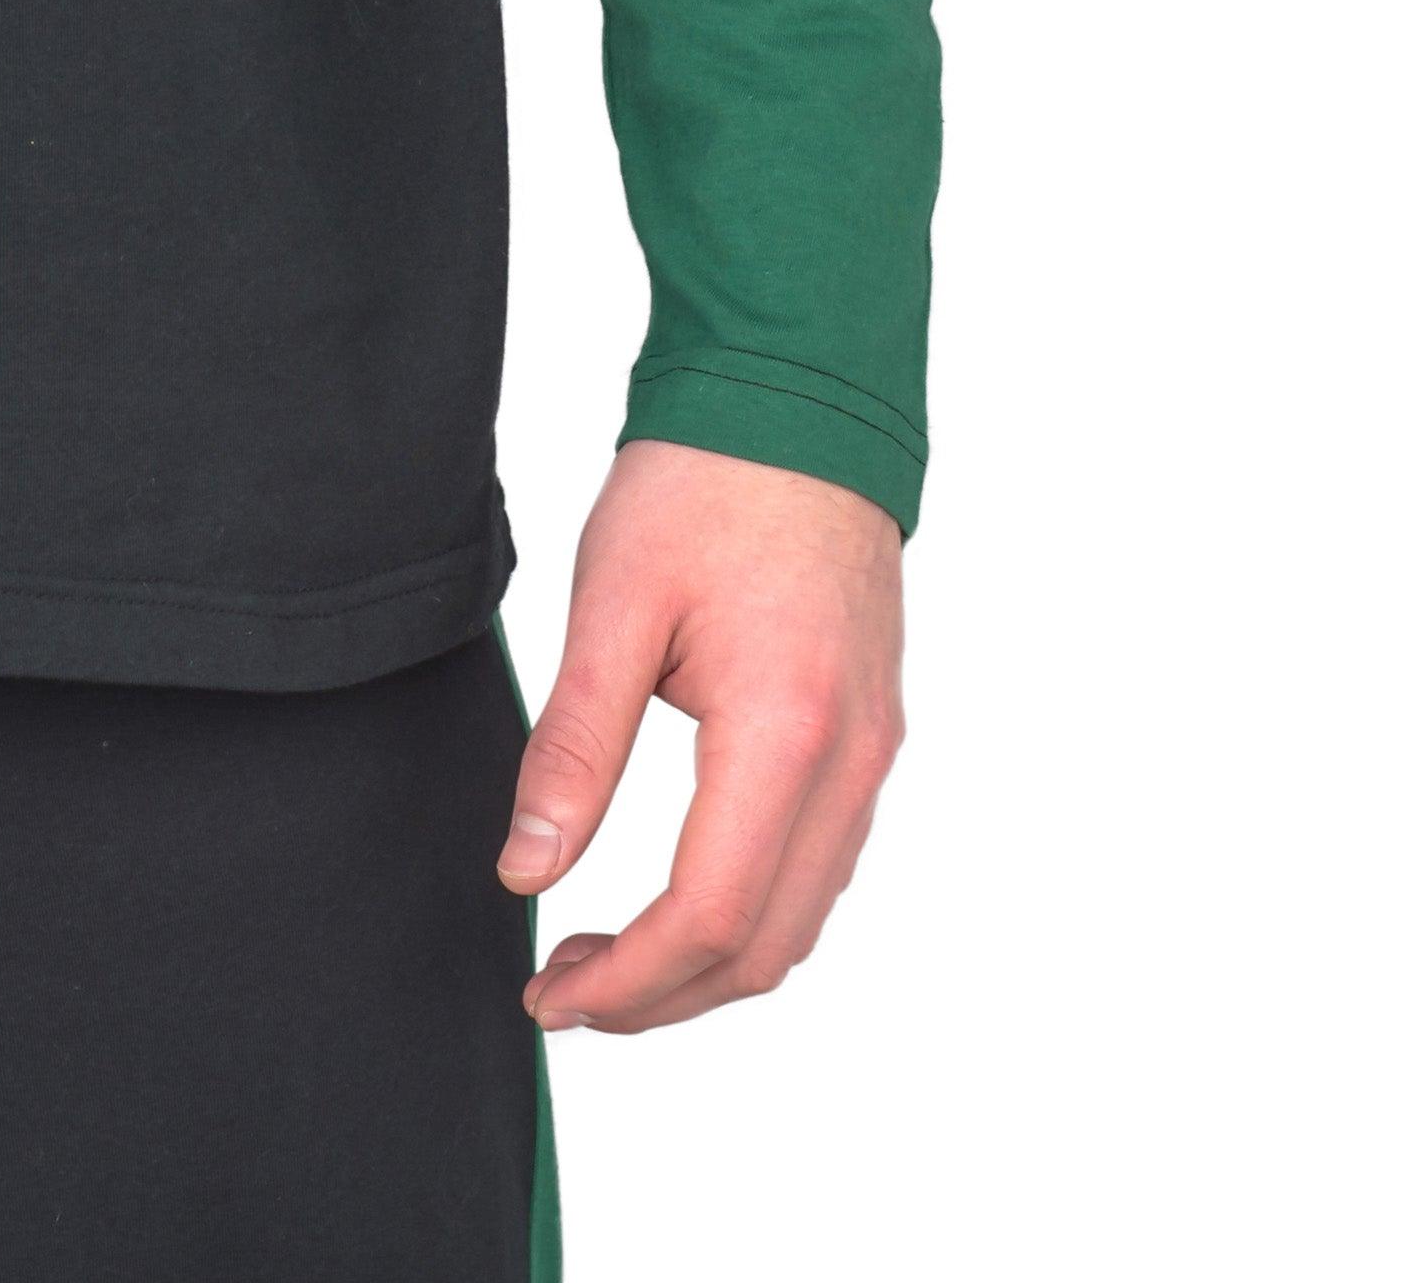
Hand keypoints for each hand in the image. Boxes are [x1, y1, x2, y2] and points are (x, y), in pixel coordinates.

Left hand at [499, 440, 902, 1032]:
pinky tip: (676, 900)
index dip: (627, 979)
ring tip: (604, 957)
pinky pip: (818, 867)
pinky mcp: (870, 738)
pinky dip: (749, 913)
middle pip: (765, 946)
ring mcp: (874, 755)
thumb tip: (527, 868)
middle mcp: (852, 763)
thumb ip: (574, 748)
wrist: (799, 404)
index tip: (550, 992)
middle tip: (565, 992)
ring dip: (706, 965)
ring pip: (800, 920)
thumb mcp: (612, 606)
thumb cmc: (703, 483)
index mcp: (786, 731)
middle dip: (661, 995)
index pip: (710, 916)